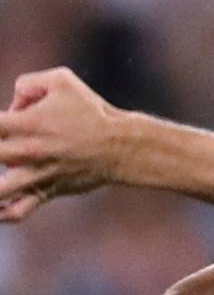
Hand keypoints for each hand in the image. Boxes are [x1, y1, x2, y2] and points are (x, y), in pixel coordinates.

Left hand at [0, 67, 126, 220]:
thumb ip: (27, 83)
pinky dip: (1, 214)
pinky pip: (17, 211)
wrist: (121, 147)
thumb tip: (12, 106)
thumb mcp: (62, 80)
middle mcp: (28, 150)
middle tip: (1, 147)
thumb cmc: (92, 111)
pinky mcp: (46, 191)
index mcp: (27, 122)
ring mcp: (36, 174)